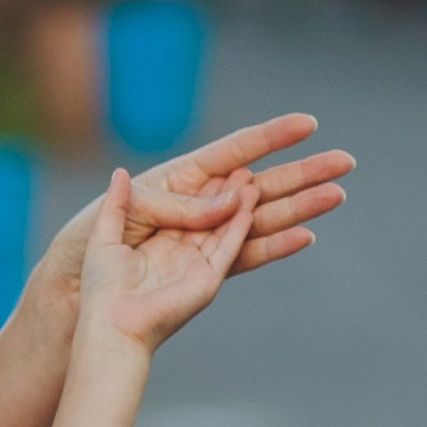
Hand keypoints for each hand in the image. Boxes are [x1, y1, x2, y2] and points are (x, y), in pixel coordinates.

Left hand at [37, 111, 353, 297]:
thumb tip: (224, 191)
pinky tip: (304, 231)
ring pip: (263, 220)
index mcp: (180, 185)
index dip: (270, 138)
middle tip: (345, 160)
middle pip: (262, 186)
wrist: (81, 303)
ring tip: (337, 193)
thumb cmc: (91, 256)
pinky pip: (247, 255)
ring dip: (301, 207)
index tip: (307, 123)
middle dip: (303, 174)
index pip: (234, 153)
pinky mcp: (208, 275)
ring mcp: (207, 244)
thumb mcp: (123, 216)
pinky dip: (275, 243)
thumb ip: (166, 202)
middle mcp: (201, 213)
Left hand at [74, 165, 260, 351]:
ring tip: (253, 180)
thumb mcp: (105, 236)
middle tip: (249, 166)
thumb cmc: (101, 287)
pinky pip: (228, 248)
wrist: (109, 325)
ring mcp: (196, 262)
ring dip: (241, 204)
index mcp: (160, 231)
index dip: (209, 177)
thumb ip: (117, 204)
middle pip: (214, 210)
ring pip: (226, 226)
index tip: (227, 155)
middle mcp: (182, 245)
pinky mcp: (206, 279)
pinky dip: (239, 227)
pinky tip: (247, 206)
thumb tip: (119, 173)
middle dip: (235, 189)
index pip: (190, 196)